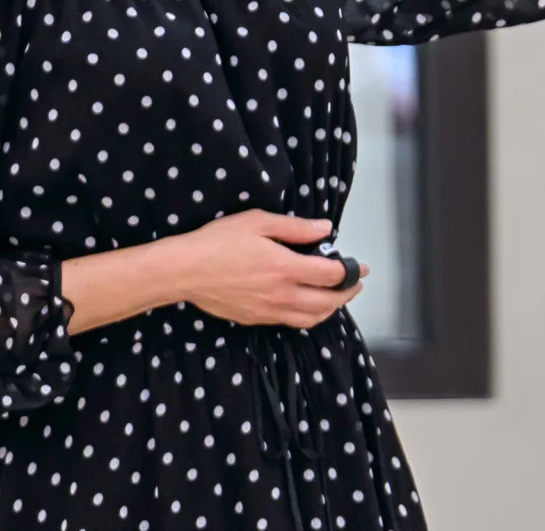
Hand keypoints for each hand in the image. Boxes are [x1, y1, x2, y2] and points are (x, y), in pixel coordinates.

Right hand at [171, 209, 367, 327]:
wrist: (186, 271)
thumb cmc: (219, 241)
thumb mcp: (257, 222)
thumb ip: (295, 228)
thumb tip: (325, 228)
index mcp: (286, 267)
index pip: (331, 274)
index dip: (350, 270)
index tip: (359, 266)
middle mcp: (283, 294)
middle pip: (328, 301)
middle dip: (347, 293)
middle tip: (355, 283)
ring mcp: (270, 311)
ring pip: (312, 318)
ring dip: (331, 309)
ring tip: (337, 298)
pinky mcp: (257, 320)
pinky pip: (292, 322)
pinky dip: (309, 316)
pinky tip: (308, 307)